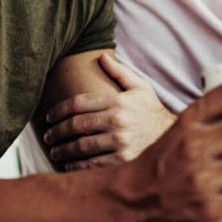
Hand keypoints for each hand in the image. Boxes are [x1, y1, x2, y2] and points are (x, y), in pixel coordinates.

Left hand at [44, 54, 175, 168]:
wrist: (173, 136)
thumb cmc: (151, 111)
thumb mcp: (140, 87)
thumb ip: (120, 72)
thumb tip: (101, 56)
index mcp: (118, 101)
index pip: (78, 103)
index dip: (58, 110)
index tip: (48, 117)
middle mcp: (117, 120)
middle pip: (75, 125)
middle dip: (56, 132)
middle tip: (48, 136)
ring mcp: (120, 142)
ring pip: (80, 146)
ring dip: (62, 150)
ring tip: (55, 151)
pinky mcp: (122, 160)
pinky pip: (92, 164)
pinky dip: (76, 165)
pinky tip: (68, 164)